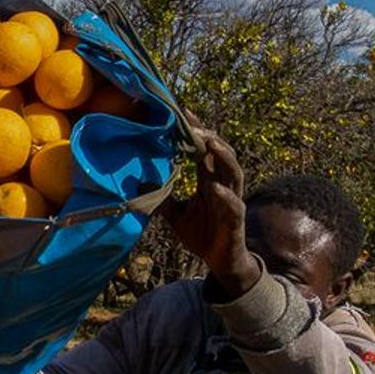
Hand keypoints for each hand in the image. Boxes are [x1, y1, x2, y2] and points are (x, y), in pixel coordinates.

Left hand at [161, 118, 260, 296]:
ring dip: (222, 156)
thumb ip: (162, 199)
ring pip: (233, 172)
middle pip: (220, 153)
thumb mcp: (175, 215)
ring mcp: (232, 200)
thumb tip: (138, 184)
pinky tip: (214, 188)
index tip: (181, 111)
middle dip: (208, 135)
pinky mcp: (236, 220)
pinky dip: (225, 195)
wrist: (221, 262)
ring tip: (209, 142)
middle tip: (191, 121)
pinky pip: (233, 204)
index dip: (195, 131)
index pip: (203, 150)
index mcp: (209, 181)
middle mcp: (223, 185)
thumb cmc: (202, 234)